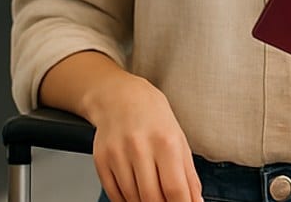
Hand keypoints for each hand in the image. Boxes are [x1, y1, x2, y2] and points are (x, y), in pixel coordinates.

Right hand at [86, 75, 202, 201]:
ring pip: (132, 199)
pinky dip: (127, 201)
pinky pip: (114, 194)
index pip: (175, 189)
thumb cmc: (153, 118)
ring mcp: (118, 154)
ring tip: (153, 195)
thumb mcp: (179, 141)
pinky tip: (135, 193)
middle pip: (152, 198)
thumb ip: (188, 175)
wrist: (121, 98)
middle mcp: (139, 147)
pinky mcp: (101, 160)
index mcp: (165, 142)